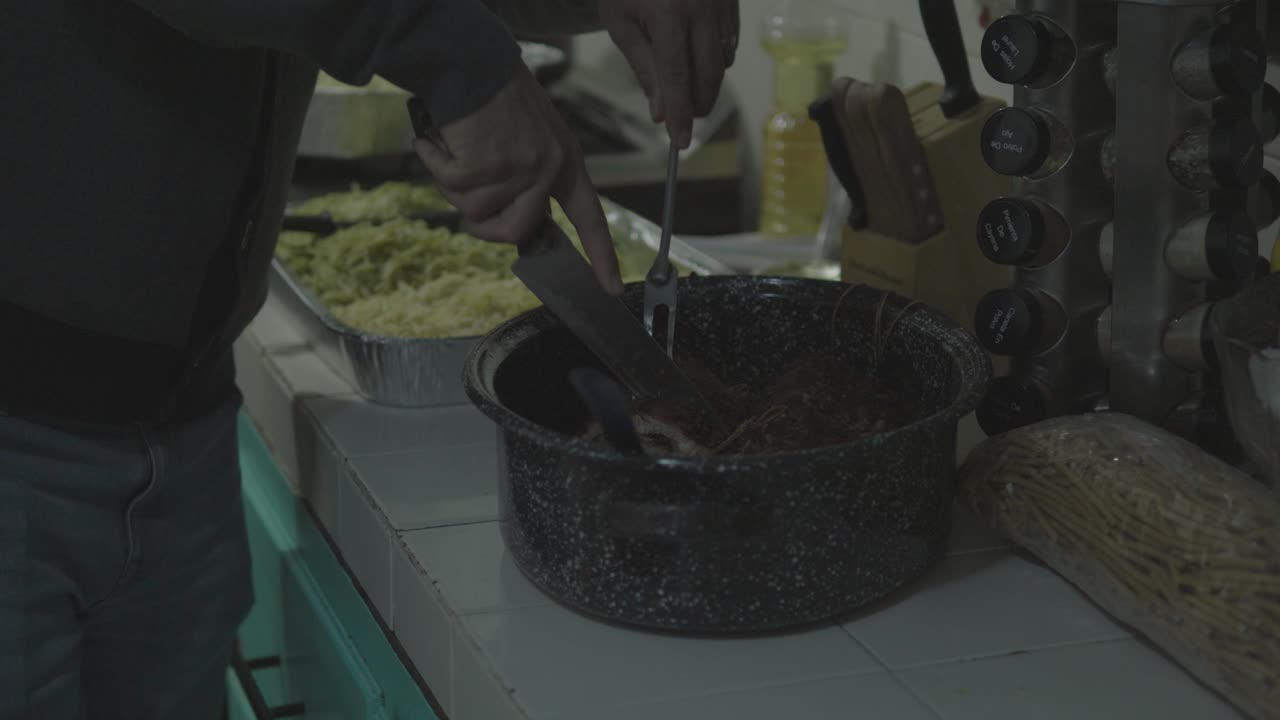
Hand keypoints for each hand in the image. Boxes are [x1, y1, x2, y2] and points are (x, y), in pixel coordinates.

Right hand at [412, 65, 622, 293]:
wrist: (471, 59)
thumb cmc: (495, 96)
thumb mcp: (531, 136)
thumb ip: (530, 179)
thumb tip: (516, 225)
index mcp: (566, 163)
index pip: (589, 218)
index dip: (600, 255)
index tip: (610, 289)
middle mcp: (548, 169)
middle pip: (516, 231)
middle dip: (484, 225)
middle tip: (468, 188)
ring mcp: (519, 169)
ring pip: (473, 211)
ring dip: (454, 182)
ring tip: (458, 145)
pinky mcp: (486, 165)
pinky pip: (450, 186)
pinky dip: (436, 162)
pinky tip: (442, 137)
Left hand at [600, 0, 739, 148]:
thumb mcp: (621, 21)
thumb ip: (642, 66)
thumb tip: (660, 111)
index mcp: (667, 15)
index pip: (676, 78)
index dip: (680, 114)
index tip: (680, 142)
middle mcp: (700, 9)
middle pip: (708, 75)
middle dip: (697, 104)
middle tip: (683, 120)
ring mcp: (720, 2)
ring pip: (723, 60)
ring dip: (706, 84)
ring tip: (686, 89)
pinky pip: (729, 40)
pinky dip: (716, 60)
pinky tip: (698, 60)